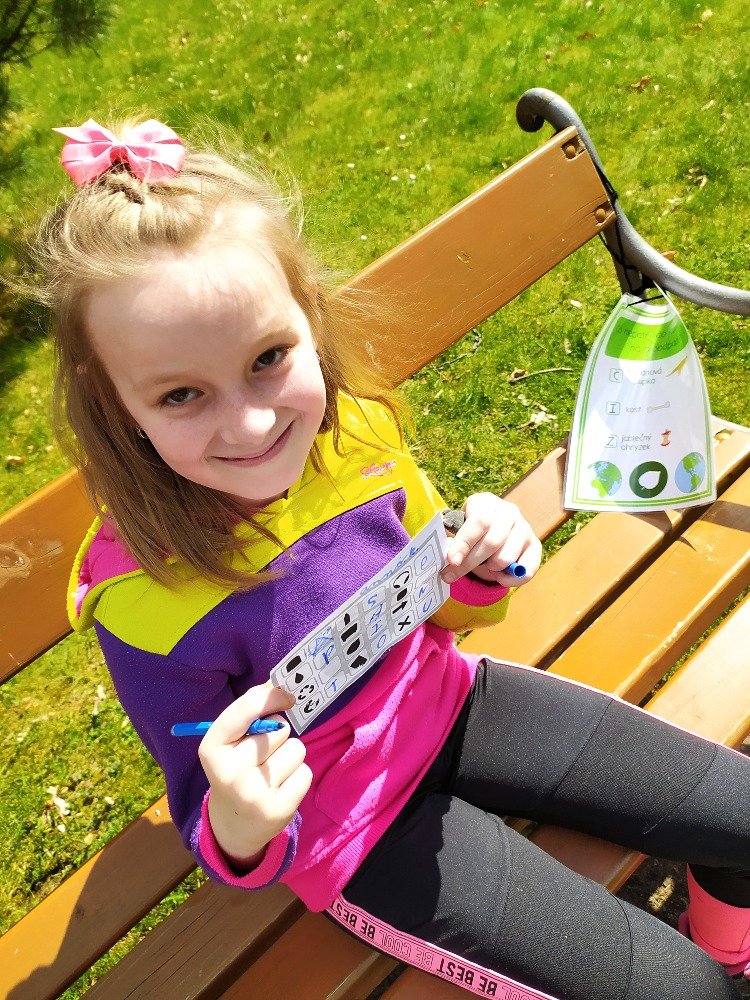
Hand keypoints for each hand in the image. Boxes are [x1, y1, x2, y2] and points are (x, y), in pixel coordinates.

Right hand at [199, 683, 311, 868]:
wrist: (234, 824)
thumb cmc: (237, 768)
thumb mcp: (231, 741)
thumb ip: (250, 710)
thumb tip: (279, 684)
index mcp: (212, 748)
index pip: (243, 711)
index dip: (269, 697)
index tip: (286, 696)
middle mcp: (229, 773)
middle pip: (278, 729)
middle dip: (278, 735)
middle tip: (264, 754)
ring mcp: (253, 794)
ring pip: (296, 749)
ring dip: (290, 756)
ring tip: (273, 772)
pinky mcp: (278, 810)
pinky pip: (305, 773)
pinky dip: (298, 776)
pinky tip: (281, 788)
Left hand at [440, 493, 540, 586]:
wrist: (491, 530)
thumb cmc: (470, 531)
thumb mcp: (458, 529)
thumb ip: (453, 541)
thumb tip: (452, 559)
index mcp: (486, 502)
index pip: (479, 522)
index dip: (464, 543)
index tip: (452, 561)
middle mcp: (509, 511)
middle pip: (492, 541)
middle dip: (471, 563)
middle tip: (453, 575)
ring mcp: (524, 527)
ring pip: (506, 557)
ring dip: (491, 569)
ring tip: (484, 567)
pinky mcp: (535, 545)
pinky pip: (526, 570)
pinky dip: (510, 580)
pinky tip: (499, 576)